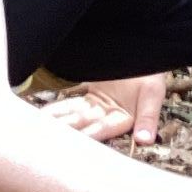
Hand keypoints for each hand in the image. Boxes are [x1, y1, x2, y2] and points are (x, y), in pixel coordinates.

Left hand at [40, 72, 168, 146]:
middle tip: (44, 136)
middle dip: (65, 129)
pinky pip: (72, 102)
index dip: (87, 135)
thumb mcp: (153, 93)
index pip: (102, 129)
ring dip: (58, 120)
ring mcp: (99, 104)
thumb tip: (144, 141)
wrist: (146, 50)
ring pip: (74, 114)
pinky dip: (58, 107)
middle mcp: (109, 115)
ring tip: (37, 126)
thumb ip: (148, 117)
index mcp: (125, 119)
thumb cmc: (152, 71)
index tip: (70, 141)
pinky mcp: (92, 94)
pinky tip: (43, 113)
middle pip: (84, 124)